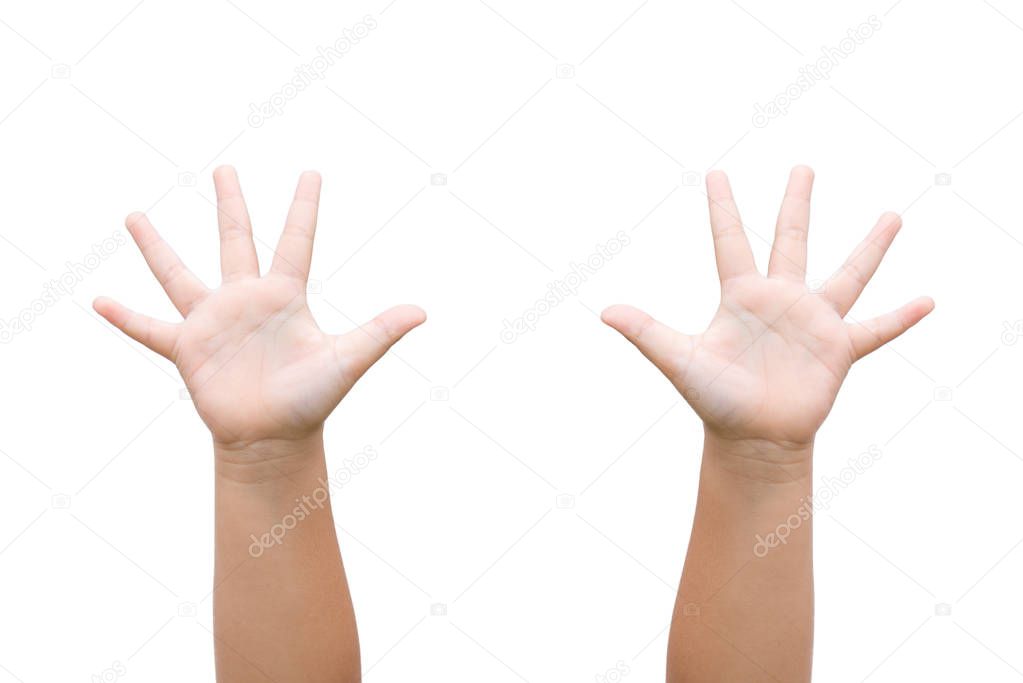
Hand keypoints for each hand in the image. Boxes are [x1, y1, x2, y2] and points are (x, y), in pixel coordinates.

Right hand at [95, 167, 424, 453]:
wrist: (274, 439)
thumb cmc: (312, 400)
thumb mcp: (347, 359)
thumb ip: (380, 332)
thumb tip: (422, 311)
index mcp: (285, 296)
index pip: (296, 239)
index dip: (304, 206)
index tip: (311, 171)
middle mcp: (247, 300)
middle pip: (236, 239)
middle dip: (231, 203)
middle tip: (224, 169)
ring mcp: (214, 322)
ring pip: (179, 274)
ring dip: (157, 246)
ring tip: (135, 215)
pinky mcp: (187, 349)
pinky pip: (150, 329)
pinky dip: (126, 318)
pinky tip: (98, 302)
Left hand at [602, 167, 931, 454]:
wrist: (752, 439)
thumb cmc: (715, 400)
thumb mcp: (680, 360)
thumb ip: (647, 332)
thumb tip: (604, 311)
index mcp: (740, 296)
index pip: (729, 240)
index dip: (721, 207)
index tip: (715, 172)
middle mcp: (779, 300)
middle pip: (790, 239)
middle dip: (796, 203)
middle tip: (803, 167)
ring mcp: (812, 322)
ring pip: (846, 274)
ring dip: (869, 247)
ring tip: (892, 215)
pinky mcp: (838, 349)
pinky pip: (876, 329)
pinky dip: (901, 317)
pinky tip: (927, 300)